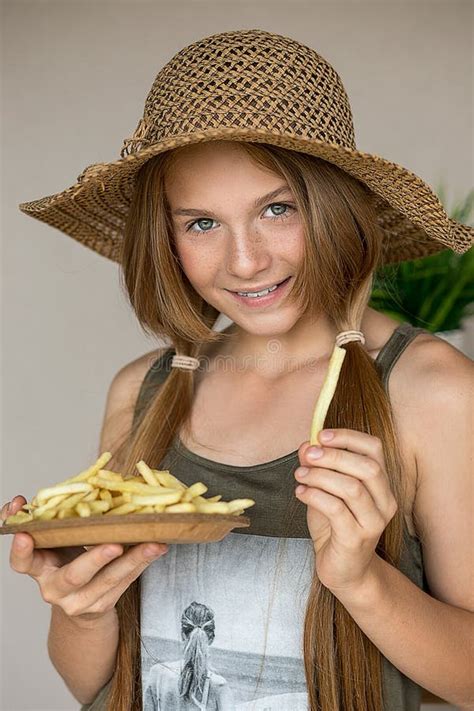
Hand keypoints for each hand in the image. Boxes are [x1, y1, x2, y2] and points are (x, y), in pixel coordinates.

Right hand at [1, 495, 168, 623]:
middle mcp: (55, 589)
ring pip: (109, 580)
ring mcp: (80, 601)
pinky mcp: (103, 605)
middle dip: (95, 559)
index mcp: (39, 569)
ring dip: (134, 559)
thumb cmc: (65, 560)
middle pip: (74, 576)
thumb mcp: (52, 542)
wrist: (79, 604)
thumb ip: (44, 521)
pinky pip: (126, 582)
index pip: (22, 563)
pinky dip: (143, 562)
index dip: (20, 550)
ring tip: (152, 542)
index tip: (23, 534)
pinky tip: (156, 547)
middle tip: (114, 544)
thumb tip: (24, 499)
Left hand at [295, 429, 397, 594]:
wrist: (343, 570)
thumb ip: (317, 468)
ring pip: (352, 488)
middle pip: (367, 467)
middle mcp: (384, 502)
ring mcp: (373, 522)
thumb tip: (305, 444)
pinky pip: (336, 510)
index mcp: (380, 484)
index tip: (321, 434)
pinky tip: (300, 493)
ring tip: (299, 475)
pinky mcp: (356, 539)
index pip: (375, 449)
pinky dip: (315, 496)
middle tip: (307, 454)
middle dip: (334, 455)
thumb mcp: (325, 491)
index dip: (349, 436)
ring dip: (320, 476)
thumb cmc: (335, 526)